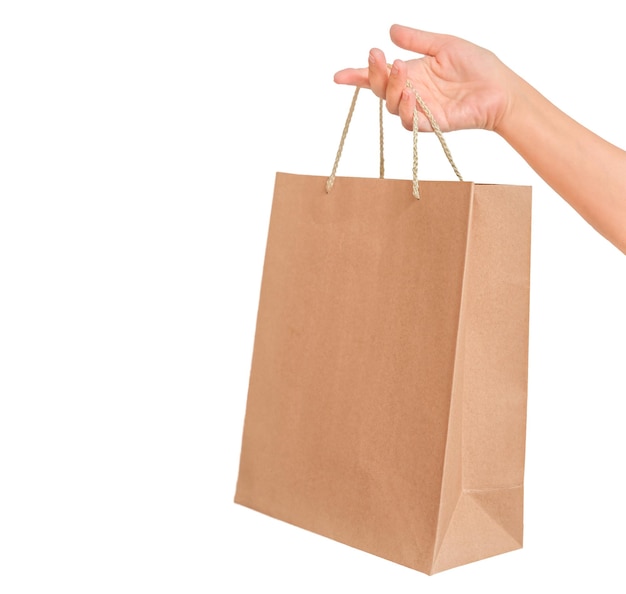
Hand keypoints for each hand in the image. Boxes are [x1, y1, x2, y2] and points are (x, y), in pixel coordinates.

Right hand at [334, 24, 516, 132]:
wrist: (500, 88)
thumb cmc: (477, 67)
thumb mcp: (444, 45)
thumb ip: (417, 40)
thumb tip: (391, 29)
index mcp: (412, 74)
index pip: (380, 77)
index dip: (358, 76)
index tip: (339, 76)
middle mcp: (412, 93)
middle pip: (381, 90)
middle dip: (374, 74)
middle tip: (377, 56)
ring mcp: (421, 110)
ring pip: (392, 106)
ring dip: (391, 88)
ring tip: (399, 68)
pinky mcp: (432, 124)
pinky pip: (411, 123)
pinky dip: (407, 110)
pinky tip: (411, 94)